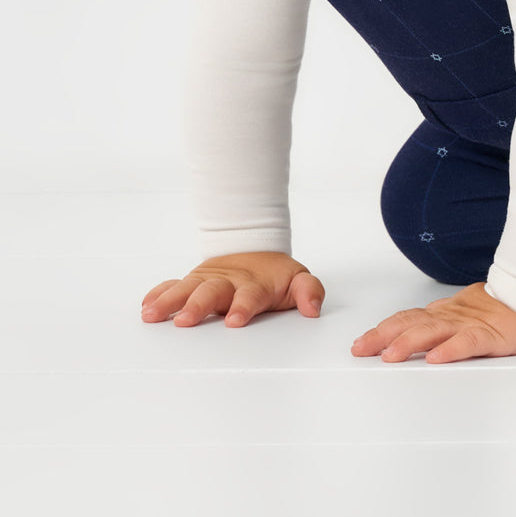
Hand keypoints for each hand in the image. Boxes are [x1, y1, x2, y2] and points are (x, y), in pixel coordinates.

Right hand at [141, 251, 324, 327]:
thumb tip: (313, 308)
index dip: (243, 307)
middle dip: (198, 305)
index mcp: (254, 285)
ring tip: (153, 315)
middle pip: (212, 292)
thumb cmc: (275, 276)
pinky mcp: (193, 282)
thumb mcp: (299, 279)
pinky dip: (159, 294)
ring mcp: (208, 281)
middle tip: (186, 320)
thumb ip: (309, 292)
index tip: (234, 320)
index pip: (250, 296)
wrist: (256, 250)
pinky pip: (173, 285)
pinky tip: (146, 307)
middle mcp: (228, 282)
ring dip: (170, 301)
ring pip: (187, 288)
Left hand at [351, 282, 515, 363]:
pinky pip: (468, 343)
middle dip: (383, 337)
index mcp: (445, 313)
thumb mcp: (465, 313)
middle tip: (360, 350)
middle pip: (412, 324)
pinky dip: (451, 350)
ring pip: (434, 332)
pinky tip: (436, 359)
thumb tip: (415, 328)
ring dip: (408, 343)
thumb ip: (441, 321)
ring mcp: (470, 324)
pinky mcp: (491, 335)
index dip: (383, 330)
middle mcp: (452, 316)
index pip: (408, 319)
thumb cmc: (503, 309)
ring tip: (388, 355)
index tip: (361, 343)